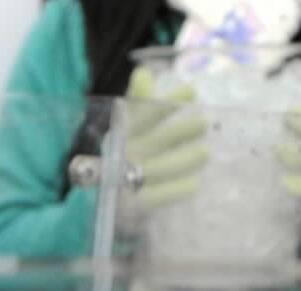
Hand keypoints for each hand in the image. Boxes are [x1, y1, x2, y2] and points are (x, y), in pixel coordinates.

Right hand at [123, 68, 210, 221]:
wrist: (95, 201)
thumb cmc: (120, 156)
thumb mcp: (127, 127)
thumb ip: (138, 101)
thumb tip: (144, 72)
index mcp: (120, 133)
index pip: (141, 114)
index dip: (165, 103)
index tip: (191, 91)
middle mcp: (121, 154)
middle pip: (152, 141)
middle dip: (179, 132)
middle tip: (203, 123)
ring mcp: (124, 180)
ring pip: (157, 168)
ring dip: (183, 160)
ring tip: (205, 153)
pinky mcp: (131, 207)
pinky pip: (155, 198)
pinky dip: (175, 191)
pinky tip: (194, 185)